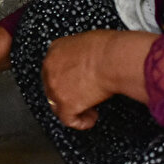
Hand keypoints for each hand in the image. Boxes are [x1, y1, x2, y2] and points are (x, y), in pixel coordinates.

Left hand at [41, 30, 156, 129]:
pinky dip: (81, 122)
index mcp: (56, 49)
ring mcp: (56, 88)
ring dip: (73, 108)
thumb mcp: (89, 41)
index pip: (53, 67)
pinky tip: (91, 119)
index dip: (64, 77)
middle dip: (66, 93)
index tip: (75, 81)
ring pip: (57, 104)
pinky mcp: (66, 105)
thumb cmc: (109, 47)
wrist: (113, 59)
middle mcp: (50, 68)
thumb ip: (81, 53)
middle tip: (82, 95)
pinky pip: (68, 120)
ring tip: (89, 109)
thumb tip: (89, 60)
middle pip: (52, 87)